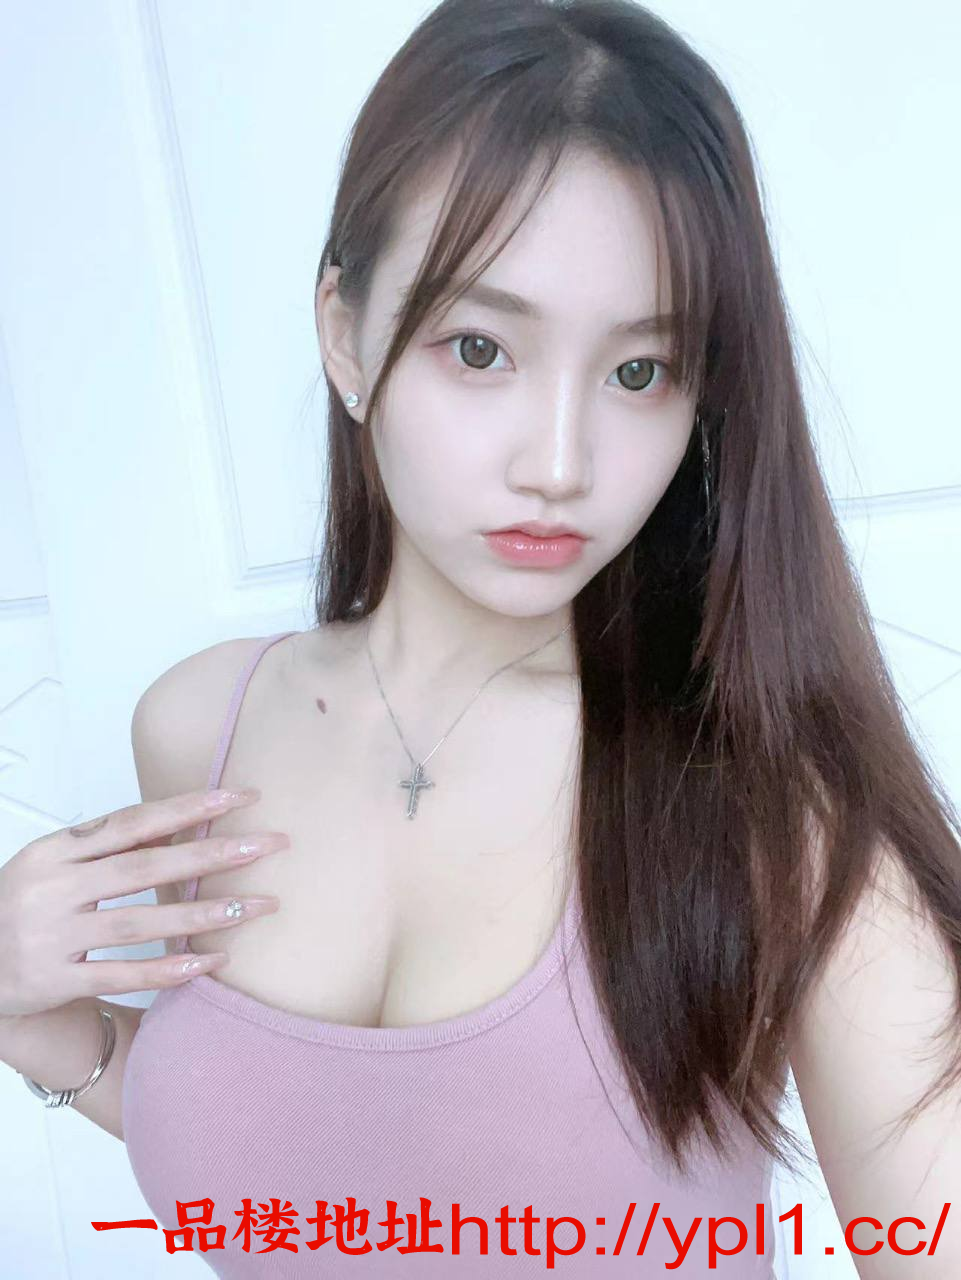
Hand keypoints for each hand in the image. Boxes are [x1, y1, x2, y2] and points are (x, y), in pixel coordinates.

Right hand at [0, 788, 288, 1017]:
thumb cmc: (21, 906)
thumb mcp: (53, 864)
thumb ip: (109, 846)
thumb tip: (182, 822)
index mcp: (54, 850)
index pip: (132, 821)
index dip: (188, 808)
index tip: (240, 796)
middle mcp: (53, 889)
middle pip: (145, 867)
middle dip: (212, 854)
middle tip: (267, 846)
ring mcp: (51, 937)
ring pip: (140, 923)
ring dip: (203, 916)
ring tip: (256, 907)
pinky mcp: (53, 982)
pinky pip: (121, 975)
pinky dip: (168, 969)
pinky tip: (212, 962)